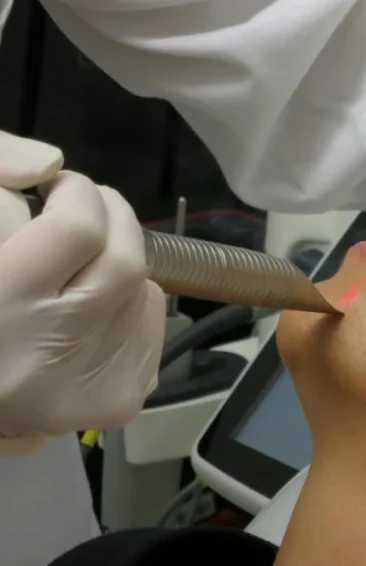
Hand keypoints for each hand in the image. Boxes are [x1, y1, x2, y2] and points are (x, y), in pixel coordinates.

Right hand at [0, 130, 165, 440]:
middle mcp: (49, 354)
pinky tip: (87, 316)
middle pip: (126, 260)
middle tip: (84, 211)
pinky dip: (130, 306)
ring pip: (144, 292)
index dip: (77, 193)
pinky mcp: (118, 401)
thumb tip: (53, 164)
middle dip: (113, 219)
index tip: (58, 188)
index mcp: (1, 305)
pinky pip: (150, 327)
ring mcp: (90, 385)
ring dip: (119, 267)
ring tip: (73, 275)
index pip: (77, 229)